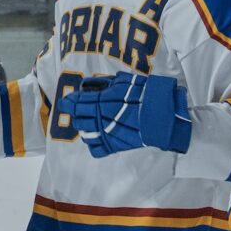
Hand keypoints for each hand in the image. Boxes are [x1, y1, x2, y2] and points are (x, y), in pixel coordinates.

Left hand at [63, 71, 191, 156]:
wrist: (163, 111)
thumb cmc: (144, 92)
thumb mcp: (122, 81)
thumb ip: (102, 83)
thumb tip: (85, 86)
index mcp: (102, 102)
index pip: (77, 103)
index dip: (69, 102)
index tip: (67, 101)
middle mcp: (102, 119)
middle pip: (78, 119)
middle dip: (77, 114)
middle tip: (81, 110)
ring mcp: (108, 134)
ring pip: (85, 135)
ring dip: (85, 128)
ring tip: (91, 123)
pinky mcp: (116, 146)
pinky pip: (96, 150)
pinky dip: (93, 144)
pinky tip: (97, 136)